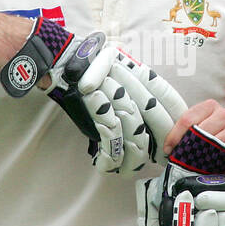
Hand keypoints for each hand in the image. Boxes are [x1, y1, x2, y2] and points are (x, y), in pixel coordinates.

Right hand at [0, 16, 186, 174]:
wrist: (43, 55)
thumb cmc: (71, 68)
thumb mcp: (104, 75)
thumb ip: (122, 93)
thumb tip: (136, 124)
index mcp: (129, 67)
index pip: (163, 90)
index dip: (174, 114)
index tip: (180, 134)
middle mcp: (124, 74)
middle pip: (152, 112)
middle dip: (161, 140)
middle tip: (164, 159)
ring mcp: (108, 88)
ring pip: (133, 128)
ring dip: (133, 155)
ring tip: (130, 170)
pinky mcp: (92, 101)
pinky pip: (109, 133)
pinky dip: (110, 154)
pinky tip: (108, 166)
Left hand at [162, 99, 224, 156]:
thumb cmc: (213, 135)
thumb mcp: (199, 126)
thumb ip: (186, 129)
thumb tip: (168, 145)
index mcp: (210, 105)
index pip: (187, 119)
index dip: (174, 136)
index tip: (169, 148)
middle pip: (200, 132)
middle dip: (188, 147)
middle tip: (180, 158)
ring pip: (213, 143)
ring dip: (201, 156)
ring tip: (194, 162)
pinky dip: (215, 162)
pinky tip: (209, 164)